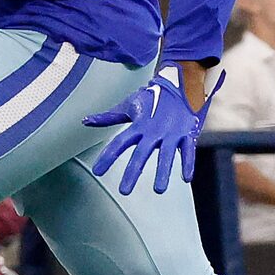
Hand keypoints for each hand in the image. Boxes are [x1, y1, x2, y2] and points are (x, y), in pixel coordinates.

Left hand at [84, 65, 219, 195]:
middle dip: (132, 172)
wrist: (179, 83)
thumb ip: (108, 117)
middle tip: (124, 191)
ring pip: (166, 154)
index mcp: (138, 125)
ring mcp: (171, 132)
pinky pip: (188, 150)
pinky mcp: (187, 132)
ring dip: (163, 172)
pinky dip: (188, 163)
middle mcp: (153, 130)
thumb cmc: (151, 97)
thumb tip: (85, 121)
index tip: (97, 171)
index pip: (119, 143)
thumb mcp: (129, 106)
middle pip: (141, 154)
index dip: (107, 157)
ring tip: (158, 190)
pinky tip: (186, 178)